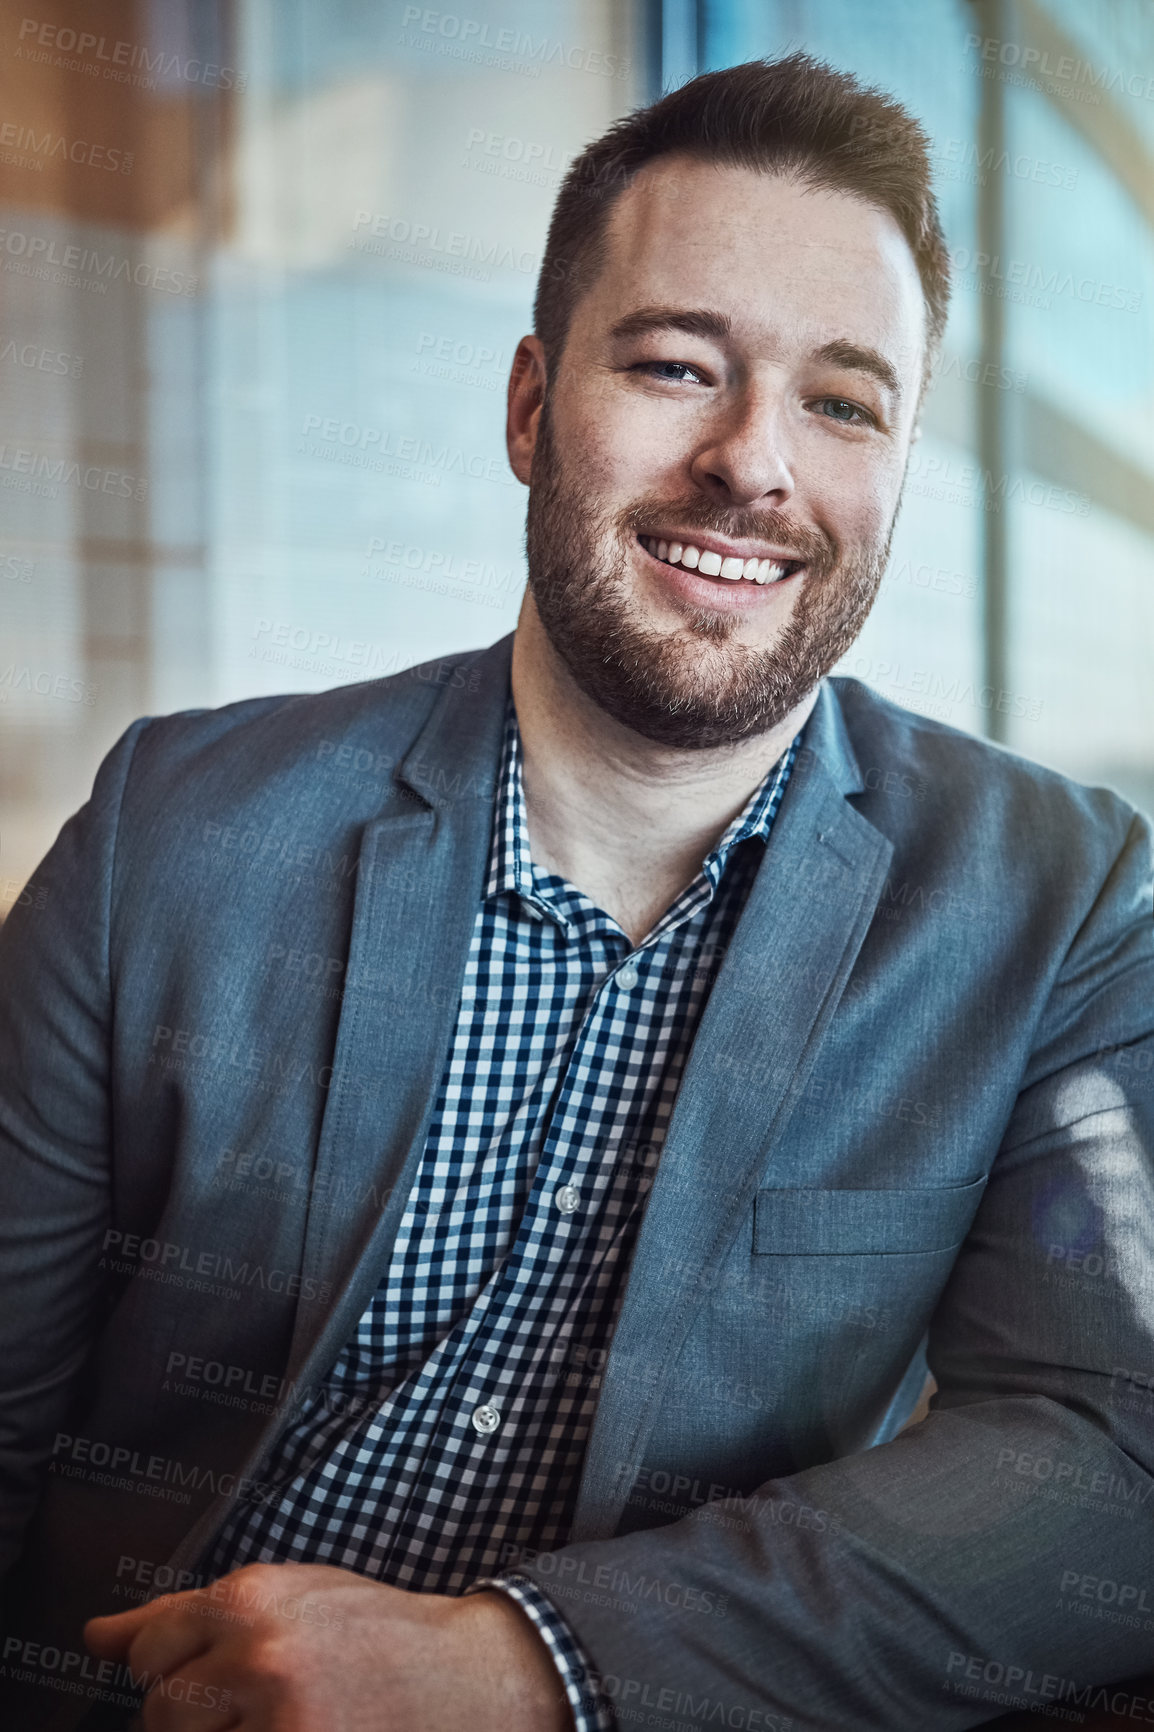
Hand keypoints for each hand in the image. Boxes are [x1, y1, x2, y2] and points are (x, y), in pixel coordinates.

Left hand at [85, 1562, 576, 1730]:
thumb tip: (96, 1637)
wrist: (468, 1676)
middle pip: (161, 1708)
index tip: (201, 1683)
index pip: (150, 1647)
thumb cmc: (379, 1636)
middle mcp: (257, 1649)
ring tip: (272, 1721)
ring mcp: (277, 1712)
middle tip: (247, 1714)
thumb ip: (191, 1616)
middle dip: (190, 1720)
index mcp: (253, 1596)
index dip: (169, 1672)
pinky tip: (292, 1730)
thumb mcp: (290, 1599)